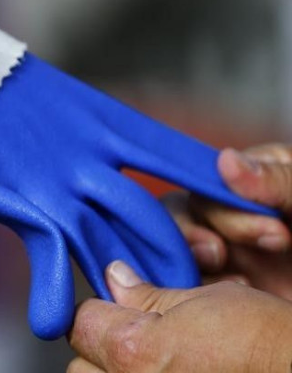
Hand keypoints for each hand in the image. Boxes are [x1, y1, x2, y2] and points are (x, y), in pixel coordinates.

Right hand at [0, 53, 274, 338]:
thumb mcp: (54, 105)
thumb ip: (87, 134)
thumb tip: (104, 155)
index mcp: (106, 121)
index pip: (176, 156)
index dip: (216, 183)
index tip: (256, 205)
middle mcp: (91, 156)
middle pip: (154, 215)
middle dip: (182, 253)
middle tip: (208, 283)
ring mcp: (59, 183)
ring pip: (115, 242)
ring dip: (138, 281)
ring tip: (162, 314)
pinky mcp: (24, 204)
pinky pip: (50, 257)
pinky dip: (53, 291)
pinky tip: (57, 322)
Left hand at [69, 260, 291, 371]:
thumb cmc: (266, 343)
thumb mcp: (204, 302)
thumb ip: (147, 295)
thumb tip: (115, 278)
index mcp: (134, 352)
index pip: (80, 322)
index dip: (97, 309)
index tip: (110, 307)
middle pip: (81, 366)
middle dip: (99, 349)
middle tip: (132, 340)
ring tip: (153, 364)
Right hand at [169, 145, 291, 298]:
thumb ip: (277, 180)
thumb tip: (226, 160)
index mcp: (258, 182)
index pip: (210, 179)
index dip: (222, 204)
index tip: (266, 228)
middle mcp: (235, 213)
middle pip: (183, 208)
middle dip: (200, 230)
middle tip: (236, 251)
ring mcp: (229, 250)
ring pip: (177, 242)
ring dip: (190, 257)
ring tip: (233, 281)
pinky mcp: (226, 285)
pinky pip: (187, 278)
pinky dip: (194, 286)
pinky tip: (232, 294)